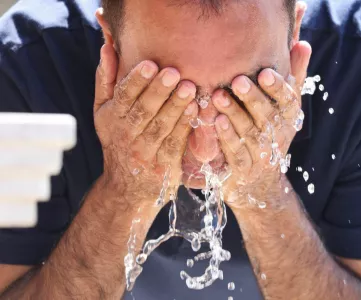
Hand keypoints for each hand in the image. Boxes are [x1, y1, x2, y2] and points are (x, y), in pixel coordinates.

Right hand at [94, 44, 197, 207]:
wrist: (126, 187)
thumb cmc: (118, 140)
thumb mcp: (104, 112)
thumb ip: (106, 80)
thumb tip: (108, 46)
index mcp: (112, 120)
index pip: (123, 97)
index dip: (136, 81)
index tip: (150, 64)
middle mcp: (127, 136)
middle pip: (143, 111)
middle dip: (159, 91)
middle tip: (174, 72)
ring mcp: (146, 153)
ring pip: (161, 127)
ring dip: (176, 107)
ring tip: (190, 88)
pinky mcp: (164, 166)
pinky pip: (176, 144)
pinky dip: (185, 127)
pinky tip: (195, 110)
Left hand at [212, 41, 311, 209]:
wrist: (260, 183)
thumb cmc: (270, 134)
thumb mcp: (284, 109)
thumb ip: (292, 77)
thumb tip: (302, 44)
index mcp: (289, 120)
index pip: (289, 103)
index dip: (278, 88)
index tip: (265, 73)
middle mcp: (279, 138)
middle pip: (268, 117)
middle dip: (253, 98)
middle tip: (238, 80)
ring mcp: (262, 156)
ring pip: (250, 134)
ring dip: (235, 115)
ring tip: (218, 96)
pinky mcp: (244, 170)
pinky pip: (236, 154)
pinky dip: (227, 138)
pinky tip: (216, 122)